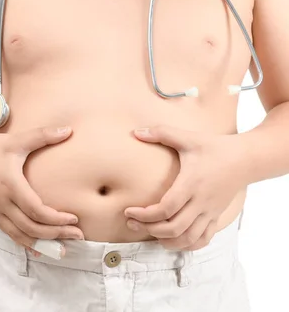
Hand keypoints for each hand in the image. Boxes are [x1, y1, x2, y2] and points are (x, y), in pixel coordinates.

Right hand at [0, 126, 84, 255]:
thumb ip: (43, 136)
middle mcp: (2, 202)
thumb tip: (69, 130)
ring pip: (21, 235)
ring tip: (63, 247)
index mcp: (11, 185)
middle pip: (32, 228)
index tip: (74, 218)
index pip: (36, 210)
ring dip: (43, 243)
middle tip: (77, 235)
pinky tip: (41, 248)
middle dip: (56, 234)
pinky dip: (27, 243)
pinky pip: (11, 234)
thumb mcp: (16, 141)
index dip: (56, 219)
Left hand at [124, 125, 245, 250]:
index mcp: (191, 184)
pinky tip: (171, 239)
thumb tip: (135, 132)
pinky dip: (186, 245)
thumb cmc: (215, 147)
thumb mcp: (188, 138)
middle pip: (174, 228)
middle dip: (149, 229)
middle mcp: (201, 202)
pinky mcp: (216, 216)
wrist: (247, 159)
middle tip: (131, 222)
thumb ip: (161, 133)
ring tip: (149, 232)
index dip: (145, 214)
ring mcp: (210, 212)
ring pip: (188, 238)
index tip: (129, 211)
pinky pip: (203, 239)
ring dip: (166, 240)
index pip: (166, 208)